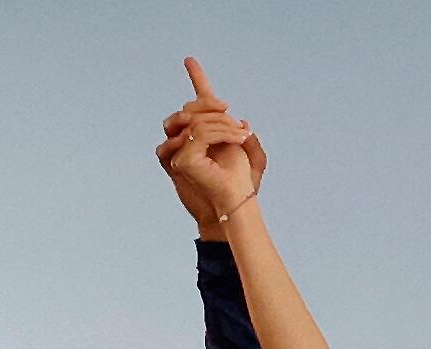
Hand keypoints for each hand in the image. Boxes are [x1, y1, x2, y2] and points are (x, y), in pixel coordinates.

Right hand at [159, 58, 263, 226]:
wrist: (232, 207)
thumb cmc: (241, 188)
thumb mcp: (254, 160)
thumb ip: (249, 140)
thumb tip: (243, 121)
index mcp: (210, 132)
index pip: (200, 100)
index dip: (196, 78)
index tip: (189, 60)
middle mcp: (191, 137)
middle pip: (193, 106)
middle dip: (214, 109)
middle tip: (237, 124)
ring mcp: (180, 148)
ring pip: (189, 119)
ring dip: (214, 123)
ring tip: (234, 136)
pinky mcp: (176, 161)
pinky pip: (188, 136)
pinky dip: (209, 136)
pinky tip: (223, 145)